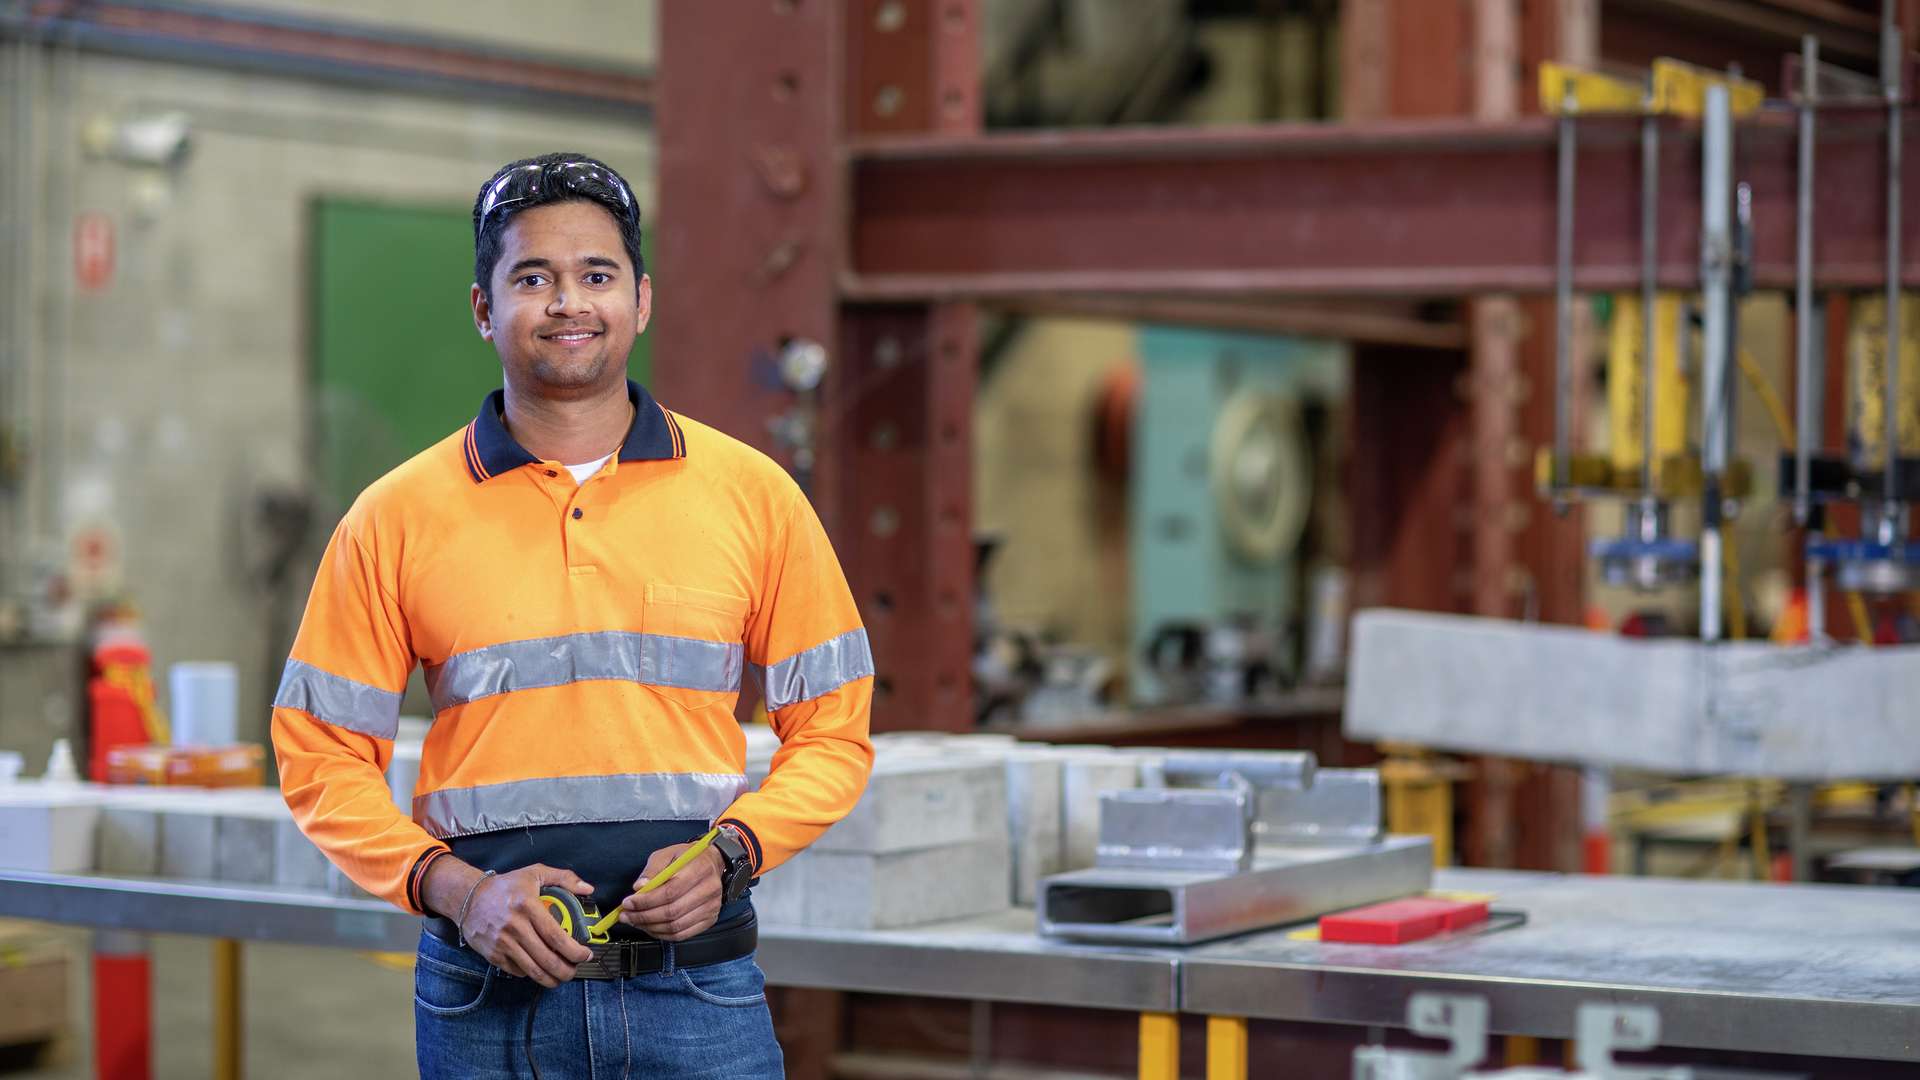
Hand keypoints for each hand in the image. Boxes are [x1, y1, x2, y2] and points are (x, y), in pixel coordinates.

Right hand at [444, 862, 593, 986]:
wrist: (468, 897)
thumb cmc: (505, 886)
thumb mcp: (534, 873)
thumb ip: (564, 878)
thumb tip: (588, 889)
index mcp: (528, 906)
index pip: (556, 937)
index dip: (574, 951)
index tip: (585, 955)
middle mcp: (515, 927)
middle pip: (547, 959)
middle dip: (566, 970)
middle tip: (574, 970)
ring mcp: (502, 943)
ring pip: (533, 970)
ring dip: (551, 979)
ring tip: (561, 977)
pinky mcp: (493, 955)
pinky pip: (517, 971)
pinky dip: (531, 974)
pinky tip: (539, 969)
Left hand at [620, 841, 724, 940]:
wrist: (712, 863)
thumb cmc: (687, 858)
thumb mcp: (667, 854)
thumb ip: (652, 869)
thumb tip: (639, 887)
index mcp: (699, 868)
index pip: (670, 891)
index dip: (646, 901)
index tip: (628, 902)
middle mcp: (709, 889)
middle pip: (672, 912)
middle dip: (644, 916)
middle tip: (626, 915)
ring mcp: (711, 907)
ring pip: (675, 926)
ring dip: (650, 927)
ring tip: (635, 921)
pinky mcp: (709, 920)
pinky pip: (682, 934)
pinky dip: (662, 934)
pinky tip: (650, 927)